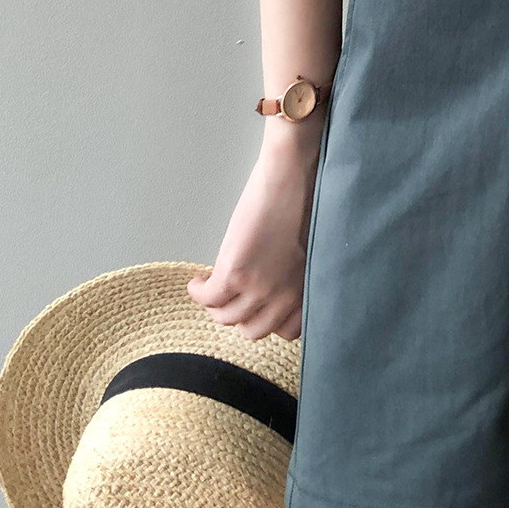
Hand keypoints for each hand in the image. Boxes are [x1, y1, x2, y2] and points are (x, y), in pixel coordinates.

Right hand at [186, 133, 319, 340]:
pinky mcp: (235, 273)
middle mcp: (286, 296)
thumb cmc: (308, 201)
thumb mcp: (311, 250)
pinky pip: (208, 298)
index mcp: (308, 290)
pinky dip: (198, 293)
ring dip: (215, 307)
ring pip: (226, 318)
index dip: (269, 319)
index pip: (288, 331)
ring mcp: (259, 288)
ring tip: (211, 290)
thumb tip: (277, 284)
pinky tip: (197, 283)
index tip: (258, 309)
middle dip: (240, 316)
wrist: (293, 176)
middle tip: (230, 300)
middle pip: (254, 330)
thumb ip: (297, 275)